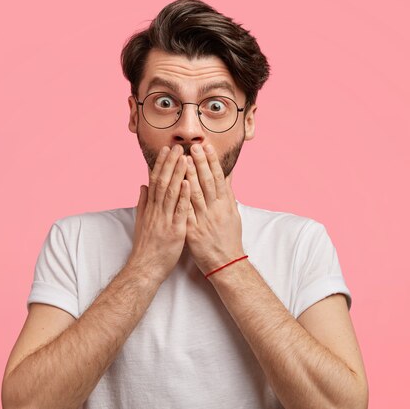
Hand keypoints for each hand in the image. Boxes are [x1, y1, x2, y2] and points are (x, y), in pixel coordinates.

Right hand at [128, 145, 190, 282]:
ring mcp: (165, 220)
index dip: (161, 164)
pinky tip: (188, 183)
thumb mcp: (141, 222)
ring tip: (184, 158)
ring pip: (171, 193)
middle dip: (170, 164)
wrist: (145, 268)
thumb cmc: (146, 247)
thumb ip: (142, 203)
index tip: (166, 150)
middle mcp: (156, 211)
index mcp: (150, 208)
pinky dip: (183, 197)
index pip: (155, 181)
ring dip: (178, 174)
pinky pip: (179, 211)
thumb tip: (142, 186)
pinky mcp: (174, 231)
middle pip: (163, 182)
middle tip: (177, 147)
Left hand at [185, 144, 244, 275]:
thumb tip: (228, 173)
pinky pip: (186, 213)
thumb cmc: (229, 237)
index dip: (212, 161)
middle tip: (193, 147)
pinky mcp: (193, 232)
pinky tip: (176, 188)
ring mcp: (204, 221)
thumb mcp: (233, 213)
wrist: (226, 263)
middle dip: (200, 163)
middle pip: (208, 183)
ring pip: (196, 195)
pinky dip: (181, 200)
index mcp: (225, 204)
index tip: (207, 146)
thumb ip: (228, 192)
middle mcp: (216, 210)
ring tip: (183, 160)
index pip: (219, 178)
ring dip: (190, 176)